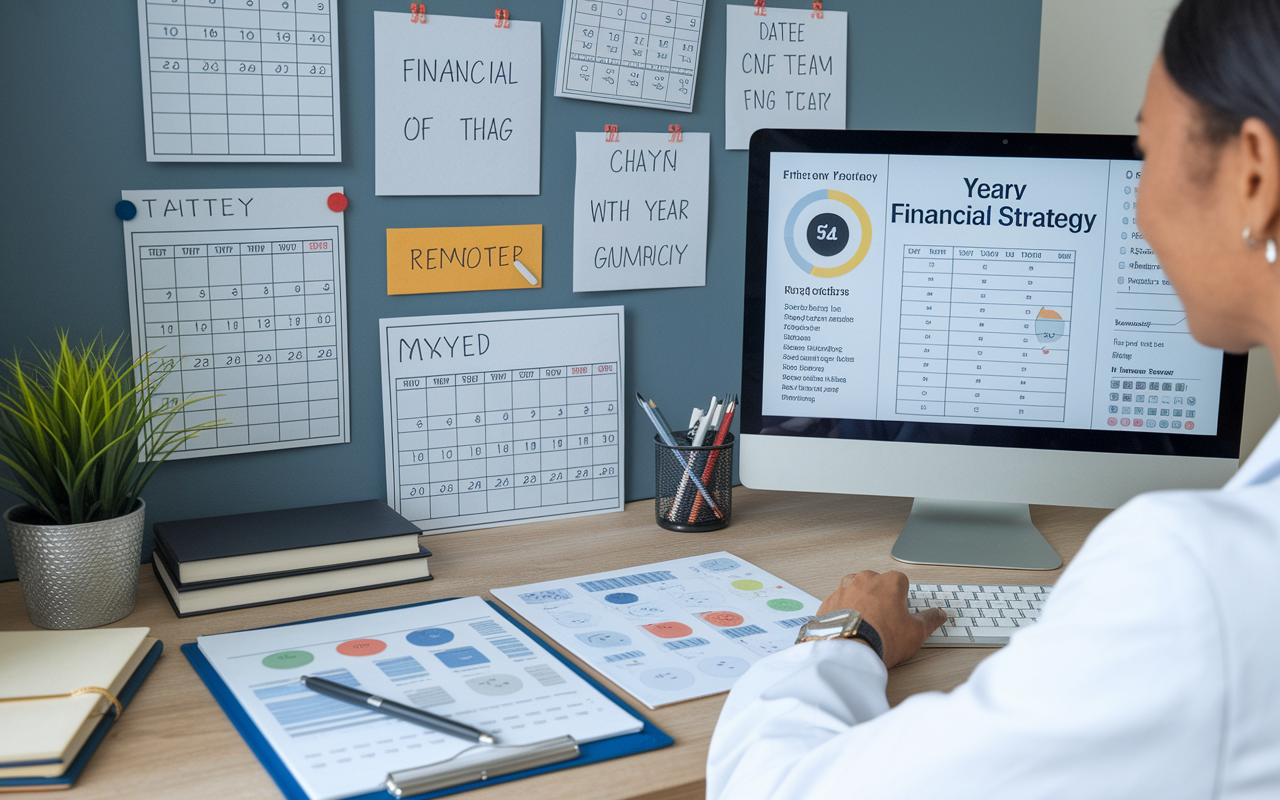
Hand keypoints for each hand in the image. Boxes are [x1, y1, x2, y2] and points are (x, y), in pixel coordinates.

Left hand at [816, 570, 946, 666]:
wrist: (848, 651)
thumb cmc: (882, 638)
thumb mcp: (915, 632)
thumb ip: (929, 619)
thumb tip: (938, 614)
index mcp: (889, 582)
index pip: (900, 582)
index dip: (902, 597)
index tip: (901, 610)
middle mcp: (865, 579)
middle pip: (877, 583)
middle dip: (880, 597)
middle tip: (884, 620)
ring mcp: (844, 588)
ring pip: (855, 589)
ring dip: (860, 601)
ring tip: (865, 624)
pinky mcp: (829, 601)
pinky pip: (839, 602)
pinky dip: (843, 611)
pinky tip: (849, 627)